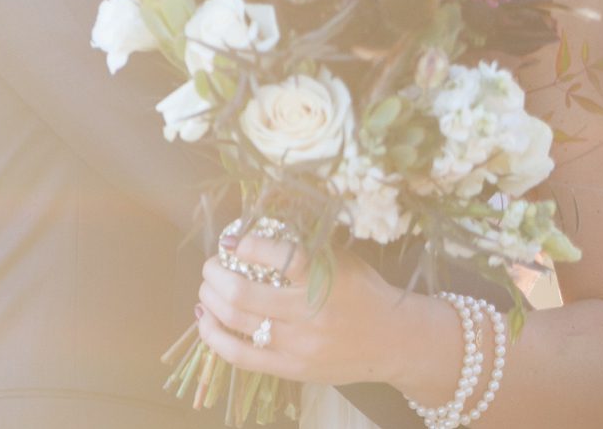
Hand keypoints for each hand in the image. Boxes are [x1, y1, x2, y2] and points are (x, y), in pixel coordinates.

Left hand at [194, 231, 455, 398]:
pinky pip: (240, 355)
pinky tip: (205, 319)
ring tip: (207, 288)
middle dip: (215, 274)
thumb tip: (249, 233)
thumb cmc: (364, 292)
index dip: (244, 244)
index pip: (276, 257)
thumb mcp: (341, 260)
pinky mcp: (292, 368)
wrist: (397, 341)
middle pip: (241, 293)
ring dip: (210, 299)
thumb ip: (301, 247)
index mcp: (323, 280)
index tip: (232, 240)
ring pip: (236, 322)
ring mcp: (299, 346)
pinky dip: (213, 335)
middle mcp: (309, 314)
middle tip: (212, 265)